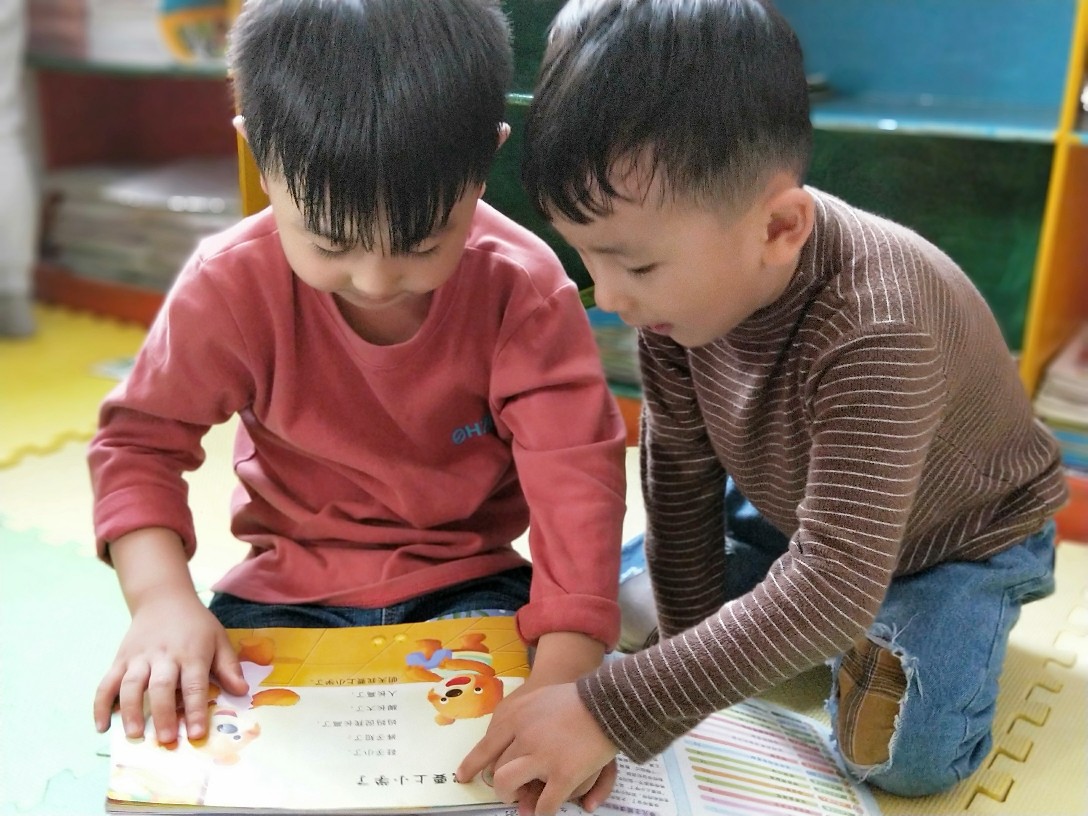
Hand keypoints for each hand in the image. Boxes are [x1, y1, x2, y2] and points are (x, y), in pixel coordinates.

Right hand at [93, 593, 246, 743]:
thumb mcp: (219, 639)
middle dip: (163, 714)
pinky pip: (107, 683)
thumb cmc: (195, 624)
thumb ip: (229, 666)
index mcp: (191, 653)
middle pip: (161, 687)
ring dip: (131, 711)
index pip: (194, 685)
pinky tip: (102, 726)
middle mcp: (163, 656)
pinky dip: (101, 705)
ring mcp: (139, 657)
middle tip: (165, 740)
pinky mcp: (120, 659)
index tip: (195, 734)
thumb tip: (242, 691)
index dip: (195, 710)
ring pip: (131, 685)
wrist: (163, 598)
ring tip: (135, 735)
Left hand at [457, 682, 617, 814]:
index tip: (463, 777)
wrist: (607, 701)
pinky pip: (545, 804)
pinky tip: (544, 812)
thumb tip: (512, 740)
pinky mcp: (563, 775)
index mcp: (516, 717)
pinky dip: (541, 812)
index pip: (486, 746)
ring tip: (520, 801)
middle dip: (500, 785)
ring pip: (510, 786)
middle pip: (498, 770)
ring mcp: (542, 757)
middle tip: (507, 791)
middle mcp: (523, 737)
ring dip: (512, 797)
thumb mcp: (539, 698)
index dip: (472, 764)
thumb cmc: (575, 697)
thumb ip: (522, 719)